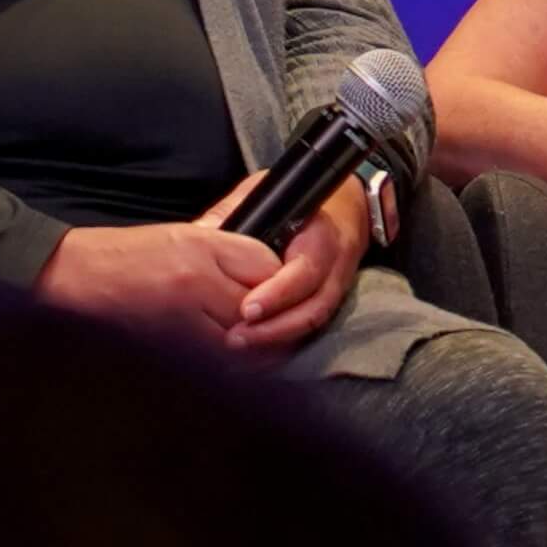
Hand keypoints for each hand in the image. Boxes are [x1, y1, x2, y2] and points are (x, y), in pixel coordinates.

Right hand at [37, 207, 282, 349]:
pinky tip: (224, 368)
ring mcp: (179, 314)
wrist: (65, 275)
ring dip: (252, 350)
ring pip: (242, 340)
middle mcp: (195, 277)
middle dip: (268, 320)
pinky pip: (211, 363)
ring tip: (252, 353)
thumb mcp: (177, 237)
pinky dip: (224, 368)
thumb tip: (264, 276)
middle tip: (270, 330)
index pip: (265, 265)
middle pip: (259, 305)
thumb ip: (222, 254)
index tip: (273, 295)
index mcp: (200, 244)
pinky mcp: (163, 345)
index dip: (276, 283)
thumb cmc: (120, 257)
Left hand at [222, 177, 370, 357]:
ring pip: (315, 322)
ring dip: (277, 339)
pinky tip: (256, 351)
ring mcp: (336, 288)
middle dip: (274, 328)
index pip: (306, 269)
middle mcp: (335, 266)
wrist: (345, 211)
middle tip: (234, 338)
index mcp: (320, 234)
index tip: (246, 309)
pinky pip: (312, 330)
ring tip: (239, 346)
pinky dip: (284, 342)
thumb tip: (201, 236)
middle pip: (314, 306)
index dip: (279, 292)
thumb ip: (234, 214)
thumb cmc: (295, 203)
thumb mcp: (265, 195)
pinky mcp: (330, 305)